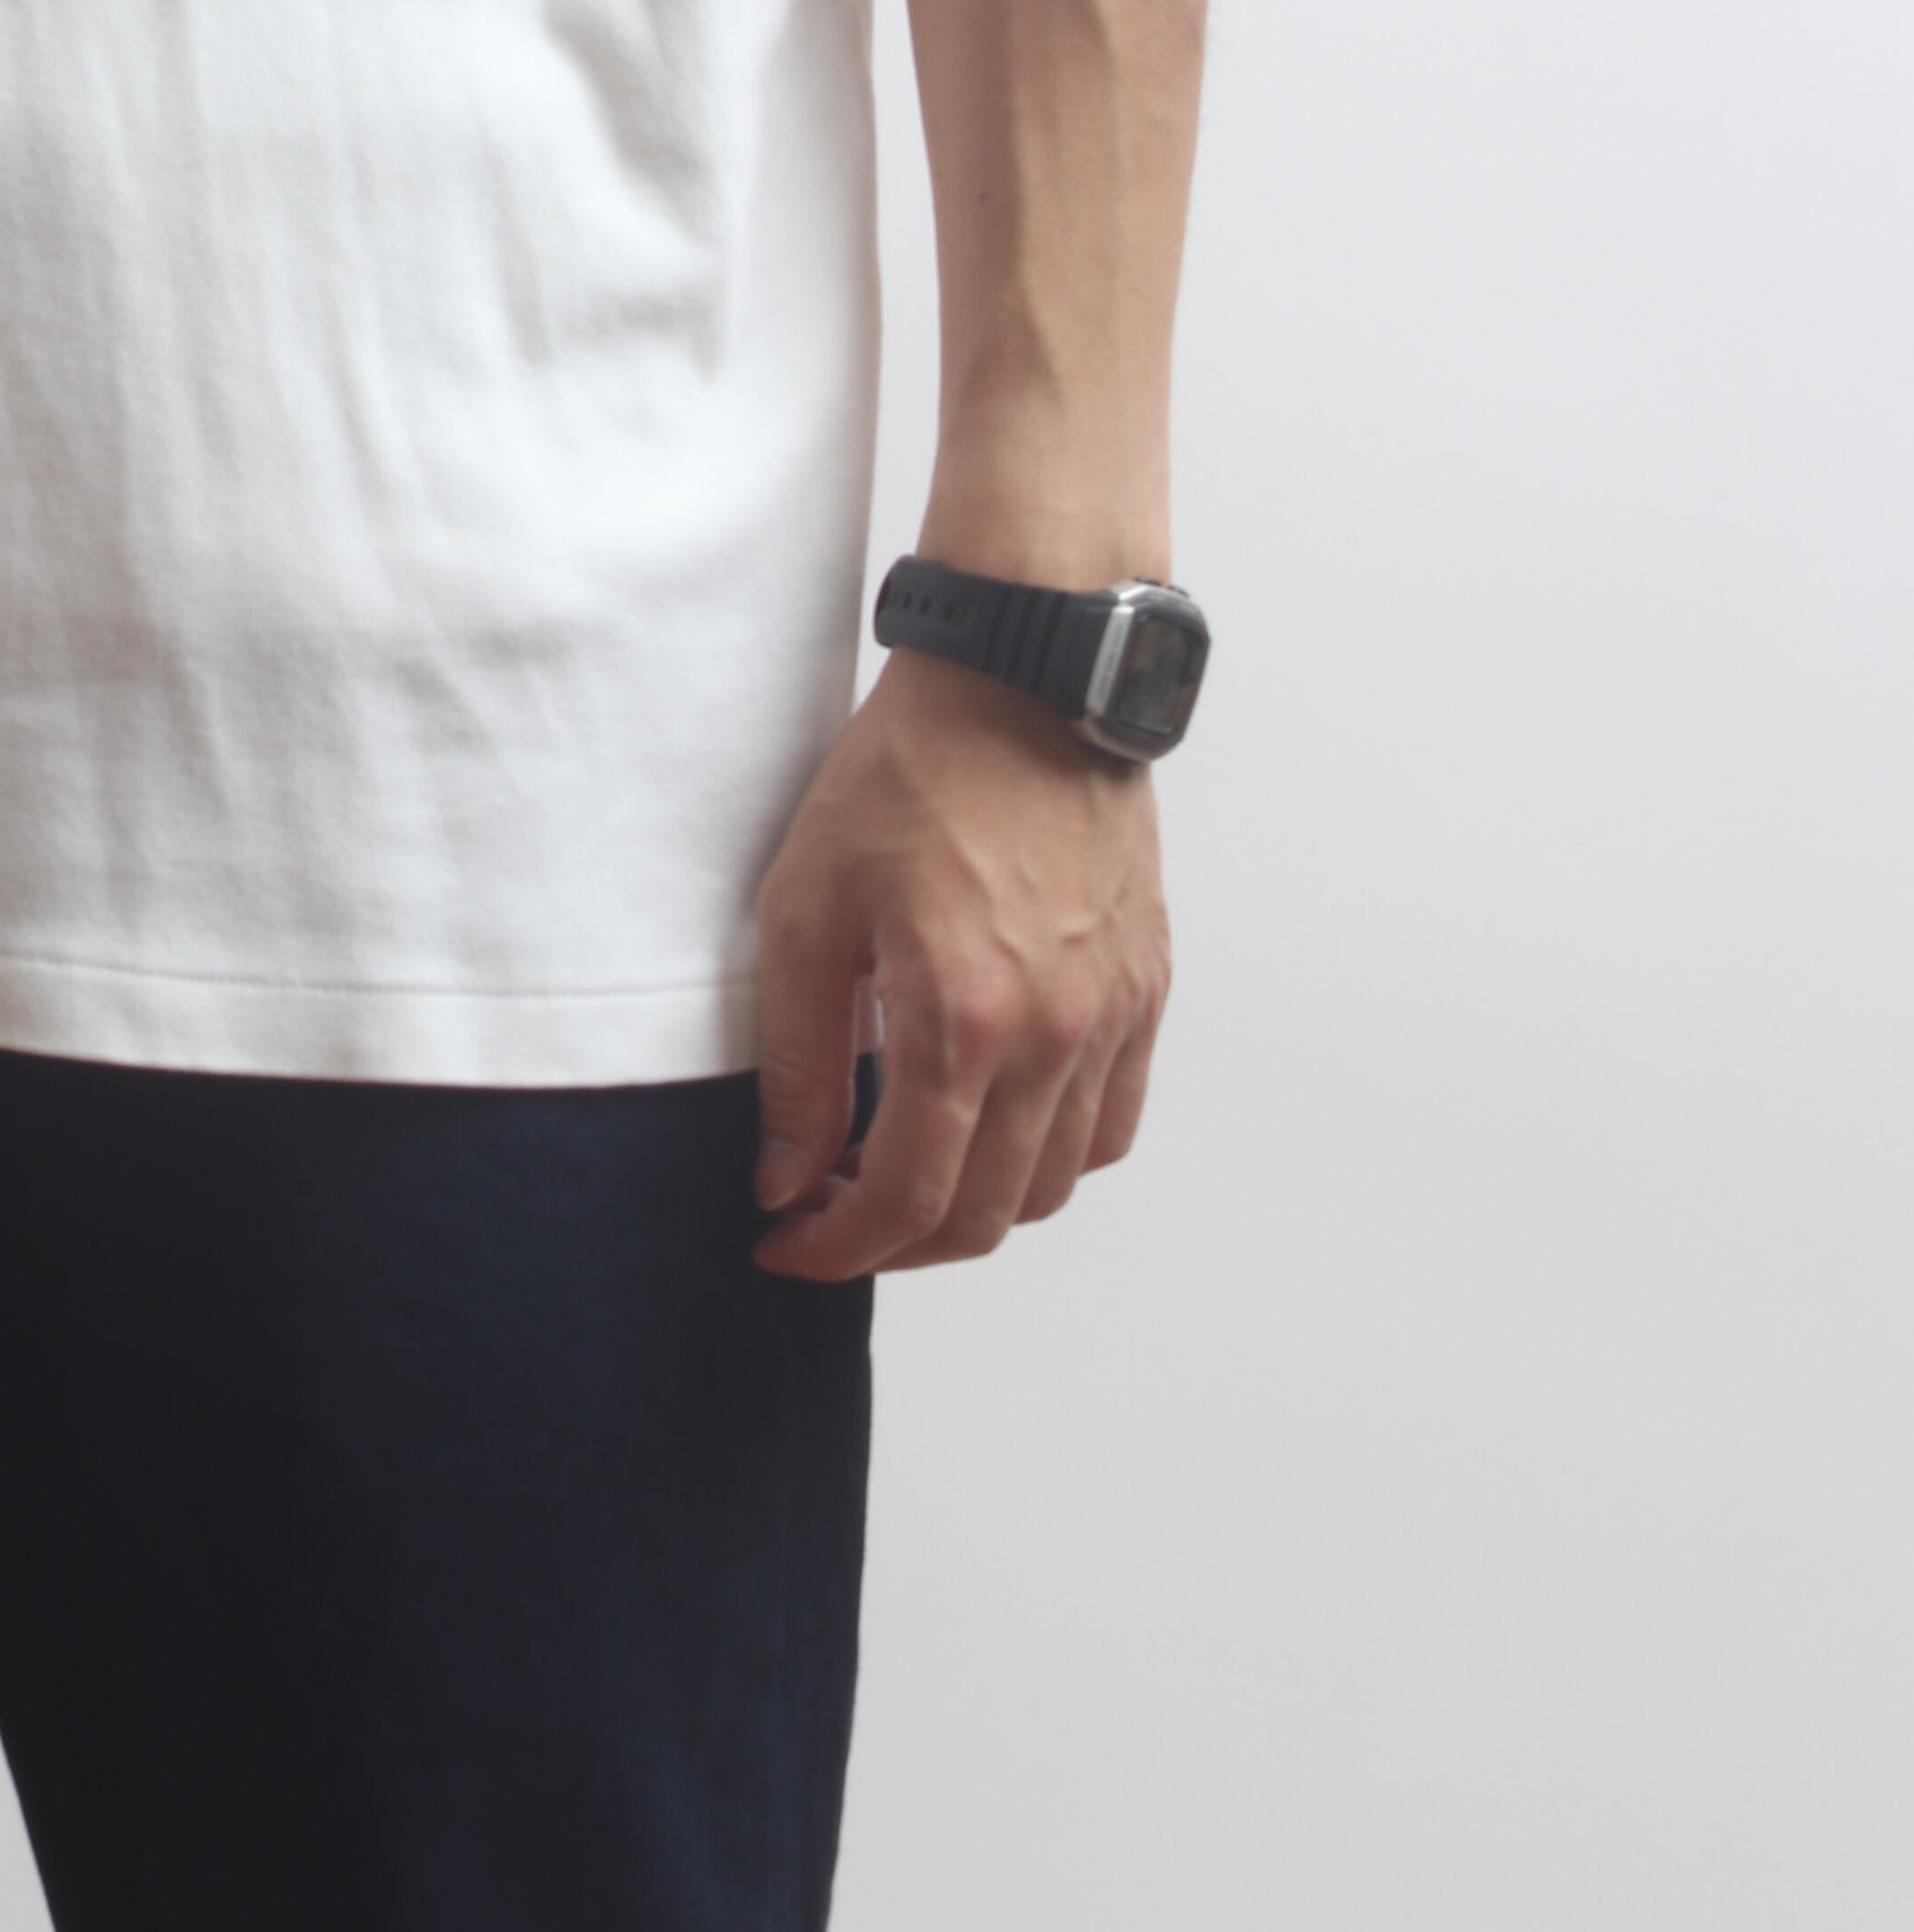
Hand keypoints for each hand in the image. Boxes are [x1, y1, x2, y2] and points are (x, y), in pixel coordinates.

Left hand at [749, 654, 1171, 1278]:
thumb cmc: (907, 775)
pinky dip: (1047, 1158)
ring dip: (972, 1207)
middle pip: (985, 1215)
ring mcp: (1115, 1017)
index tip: (785, 1244)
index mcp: (965, 1020)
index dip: (837, 1250)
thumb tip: (787, 1178)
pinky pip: (1109, 1125)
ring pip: (1052, 1184)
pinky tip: (989, 1126)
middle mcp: (1056, 1037)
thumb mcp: (807, 907)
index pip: (908, 1202)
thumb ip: (800, 1061)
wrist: (1022, 682)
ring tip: (901, 1172)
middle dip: (895, 1245)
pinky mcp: (1146, 990)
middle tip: (830, 1220)